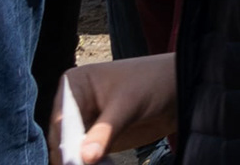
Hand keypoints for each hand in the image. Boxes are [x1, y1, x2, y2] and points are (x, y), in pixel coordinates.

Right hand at [61, 54, 176, 160]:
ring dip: (80, 163)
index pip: (61, 119)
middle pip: (61, 139)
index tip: (74, 159)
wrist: (179, 91)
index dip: (65, 141)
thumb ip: (105, 131)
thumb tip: (85, 158)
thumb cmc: (153, 83)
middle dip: (71, 157)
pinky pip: (85, 159)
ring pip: (70, 152)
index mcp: (73, 85)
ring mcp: (83, 124)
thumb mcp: (129, 104)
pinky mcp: (94, 141)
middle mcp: (72, 105)